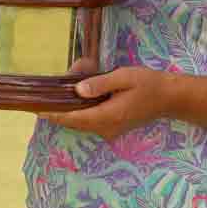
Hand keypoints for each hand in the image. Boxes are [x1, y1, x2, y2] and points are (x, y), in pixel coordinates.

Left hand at [40, 66, 174, 138]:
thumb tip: (77, 89)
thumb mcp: (124, 77)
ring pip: (81, 122)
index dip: (53, 114)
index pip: (73, 118)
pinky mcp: (113, 128)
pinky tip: (78, 97)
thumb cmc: (148, 84)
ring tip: (60, 92)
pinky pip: (90, 121)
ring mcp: (110, 130)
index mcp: (107, 116)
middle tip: (49, 92)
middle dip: (60, 107)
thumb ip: (100, 83)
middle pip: (74, 121)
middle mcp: (106, 128)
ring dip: (70, 109)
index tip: (36, 108)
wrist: (170, 99)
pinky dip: (81, 111)